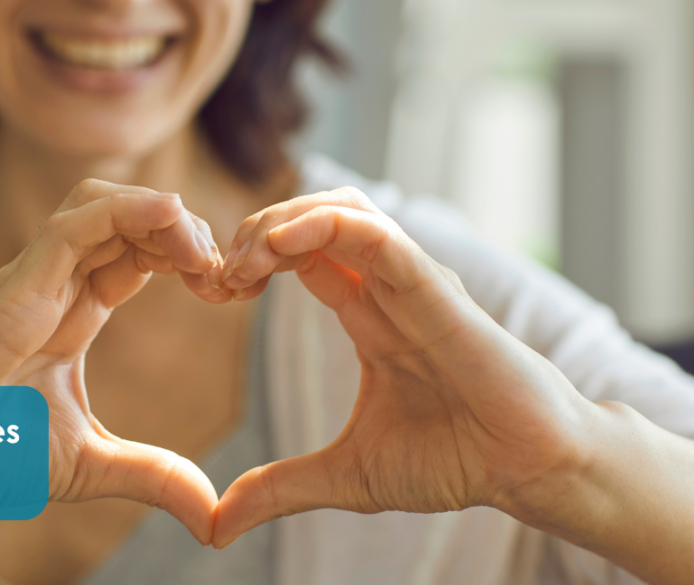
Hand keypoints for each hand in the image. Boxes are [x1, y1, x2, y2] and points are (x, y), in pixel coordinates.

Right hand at [0, 179, 228, 543]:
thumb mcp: (90, 464)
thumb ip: (152, 475)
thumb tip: (212, 515)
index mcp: (74, 312)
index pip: (139, 256)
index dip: (187, 259)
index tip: (227, 292)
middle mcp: (58, 284)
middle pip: (131, 220)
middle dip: (186, 232)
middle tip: (224, 275)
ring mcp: (37, 276)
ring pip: (105, 204)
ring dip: (164, 215)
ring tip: (202, 255)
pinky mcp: (21, 280)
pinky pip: (78, 220)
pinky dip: (130, 208)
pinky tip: (172, 219)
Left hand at [214, 188, 595, 547]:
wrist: (526, 472)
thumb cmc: (454, 460)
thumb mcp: (345, 476)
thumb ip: (278, 489)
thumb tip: (215, 527)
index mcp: (366, 314)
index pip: (298, 255)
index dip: (248, 261)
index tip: (212, 291)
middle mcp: (385, 288)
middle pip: (311, 218)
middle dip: (253, 231)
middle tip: (217, 275)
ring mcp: (411, 283)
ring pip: (341, 210)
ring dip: (280, 220)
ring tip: (244, 260)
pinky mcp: (435, 290)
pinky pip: (377, 236)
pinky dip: (323, 226)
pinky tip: (278, 245)